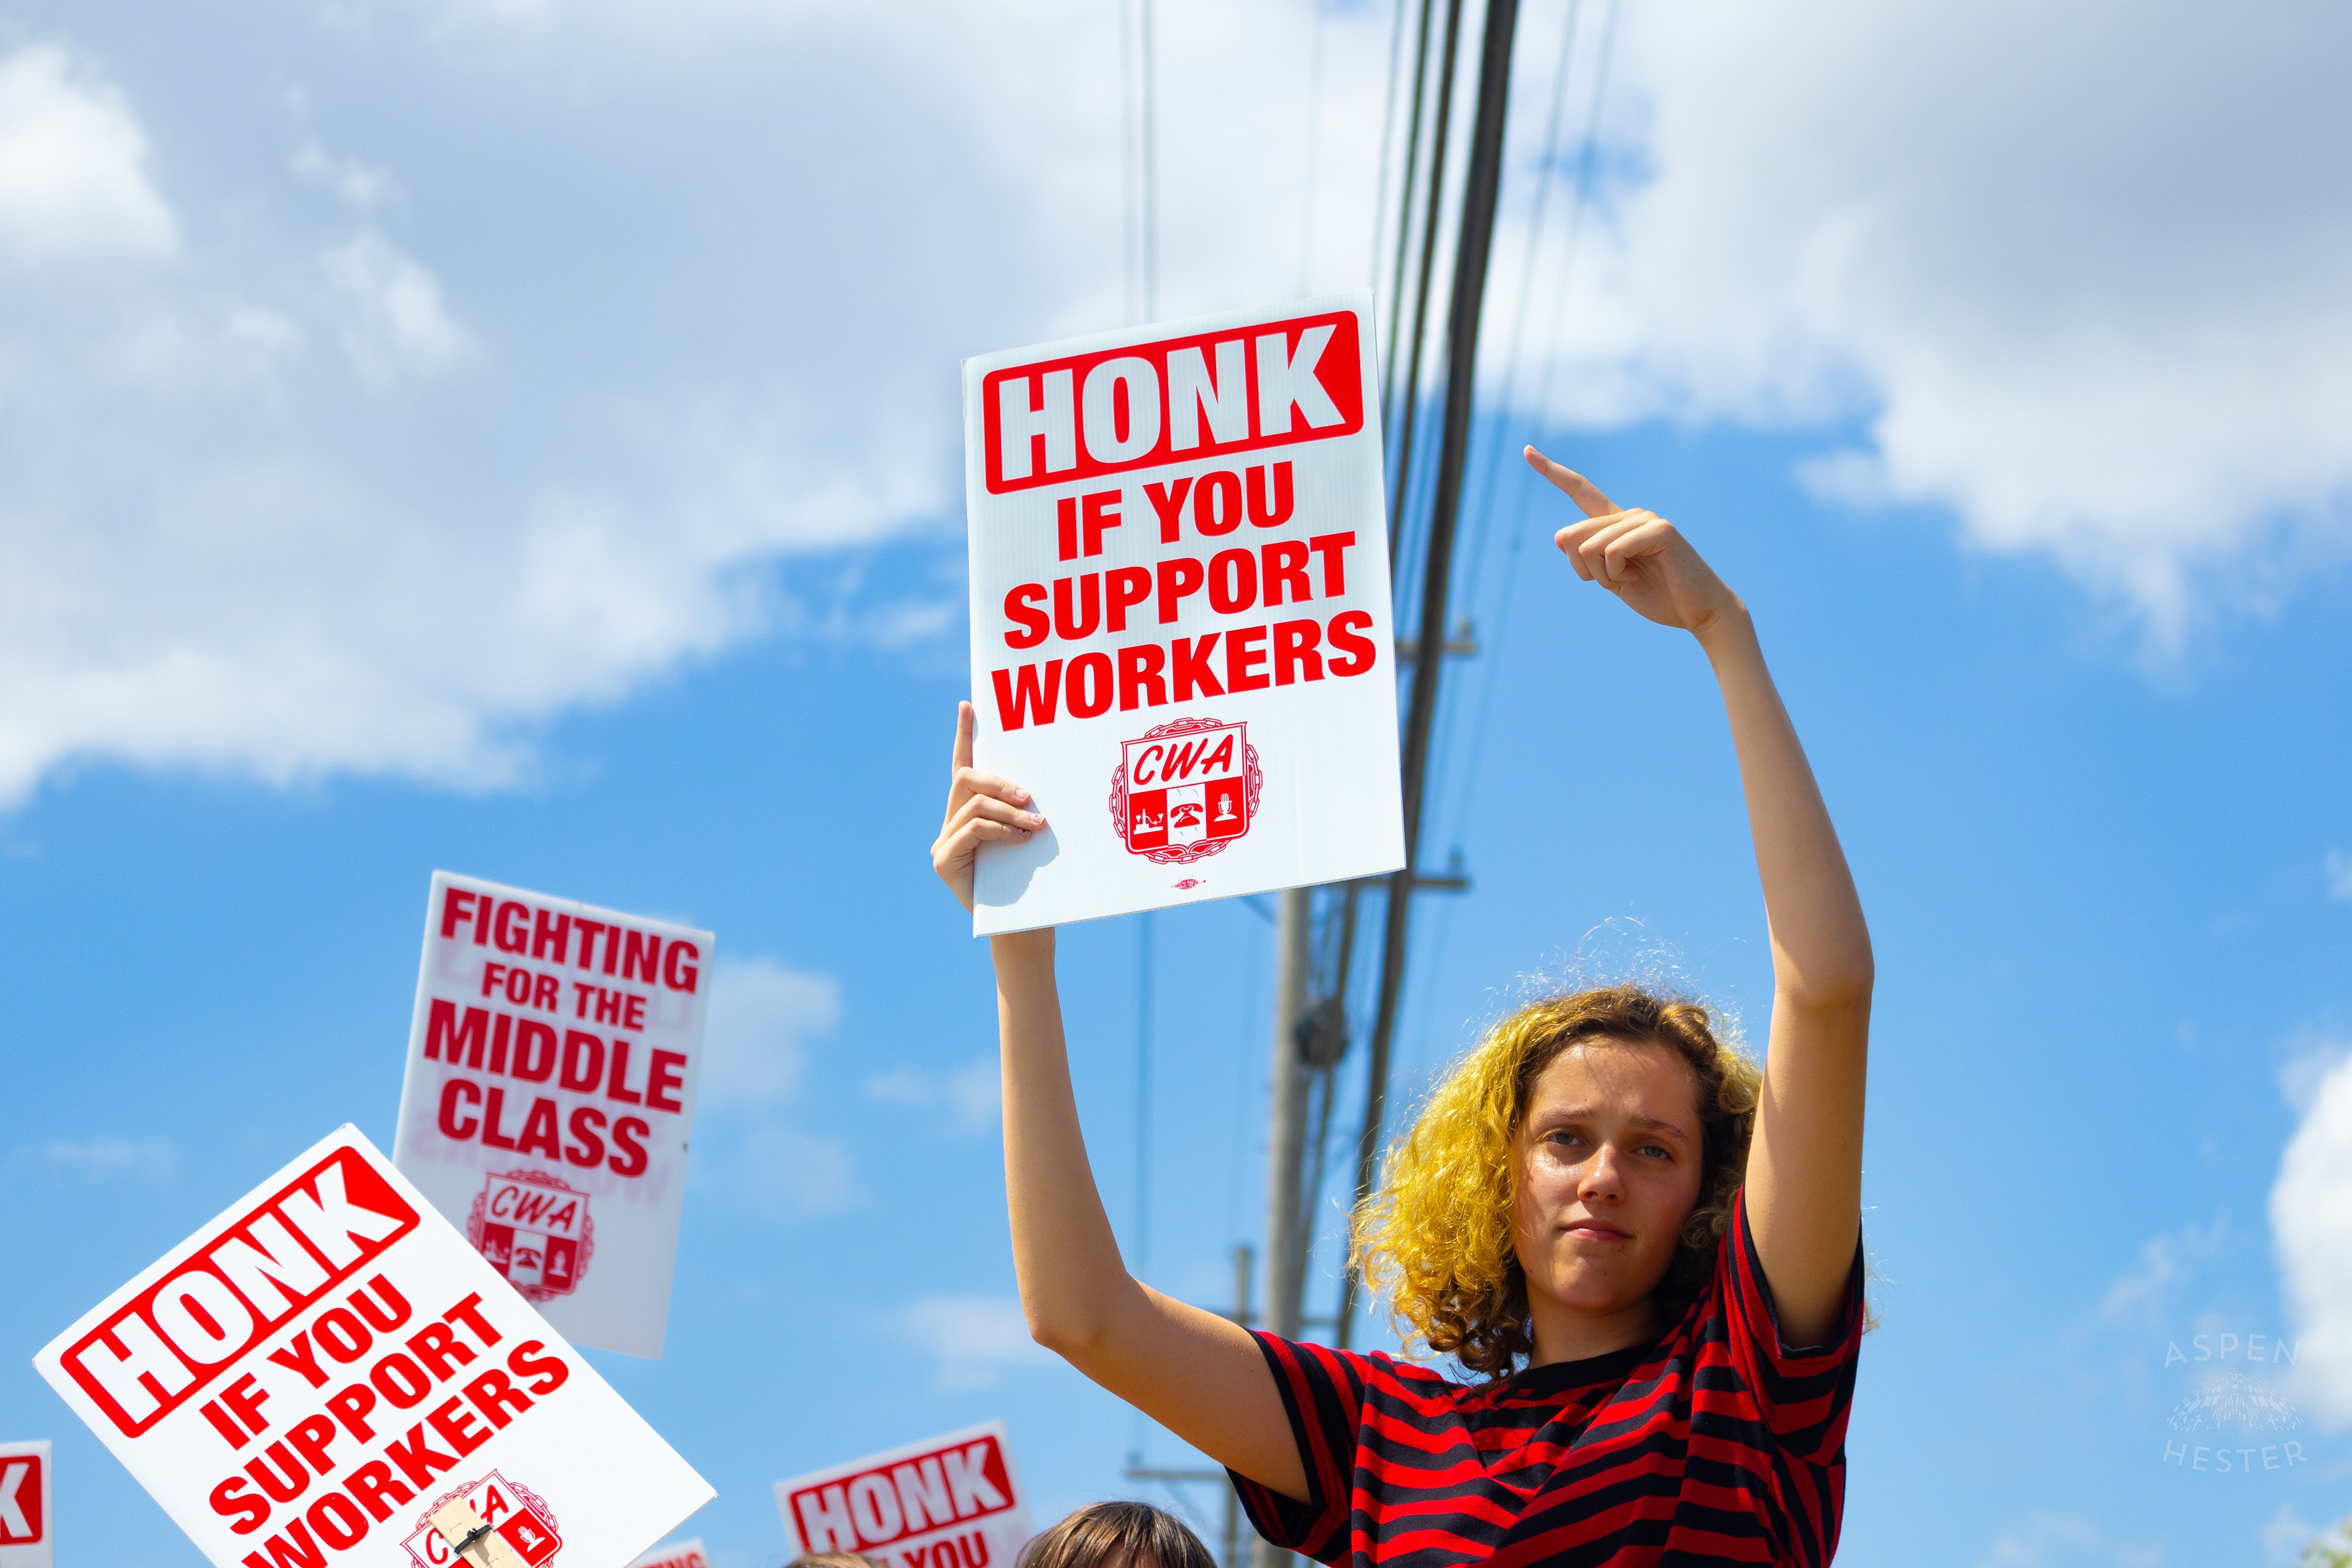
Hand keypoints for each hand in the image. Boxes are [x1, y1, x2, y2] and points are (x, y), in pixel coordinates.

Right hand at [932, 701, 1046, 913]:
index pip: (964, 767)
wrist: (1021, 928)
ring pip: (973, 805)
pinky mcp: (944, 861)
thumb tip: (1038, 786)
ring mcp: (944, 843)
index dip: (965, 736)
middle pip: (966, 780)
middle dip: (1000, 781)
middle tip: (1029, 797)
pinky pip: (972, 830)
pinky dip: (1000, 831)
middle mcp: (951, 824)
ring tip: (1036, 826)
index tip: (969, 705)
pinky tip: (1021, 839)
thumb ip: (1022, 811)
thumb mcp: (1028, 837)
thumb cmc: (1031, 881)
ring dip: (1009, 811)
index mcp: (969, 814)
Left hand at [1524, 446, 1743, 638]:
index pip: (1580, 491)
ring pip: (1589, 546)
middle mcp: (1629, 514)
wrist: (1697, 612)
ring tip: (1632, 578)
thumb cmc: (1657, 596)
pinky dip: (1615, 572)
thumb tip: (1561, 536)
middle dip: (1584, 569)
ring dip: (1602, 575)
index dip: (1552, 472)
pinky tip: (1638, 575)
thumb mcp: (1610, 579)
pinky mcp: (1660, 529)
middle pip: (1572, 535)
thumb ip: (1587, 558)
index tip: (1527, 452)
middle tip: (1617, 580)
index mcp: (1615, 524)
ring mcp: (1646, 519)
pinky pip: (1611, 550)